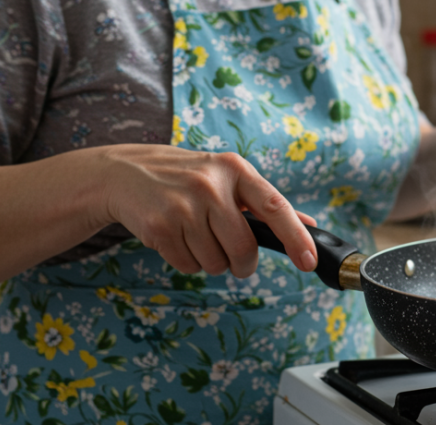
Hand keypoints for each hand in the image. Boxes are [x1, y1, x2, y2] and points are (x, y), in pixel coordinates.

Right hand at [88, 144, 317, 276]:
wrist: (126, 172)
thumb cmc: (188, 177)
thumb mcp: (229, 178)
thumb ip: (267, 204)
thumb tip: (309, 225)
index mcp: (235, 169)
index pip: (275, 207)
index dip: (296, 238)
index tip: (309, 261)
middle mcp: (210, 185)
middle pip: (244, 248)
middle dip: (243, 263)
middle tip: (235, 259)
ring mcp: (183, 206)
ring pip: (215, 263)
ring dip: (210, 261)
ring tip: (195, 235)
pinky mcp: (159, 226)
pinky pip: (189, 266)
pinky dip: (187, 261)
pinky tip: (177, 238)